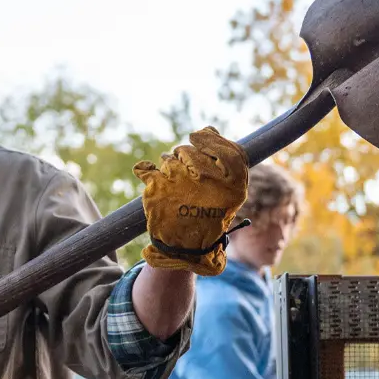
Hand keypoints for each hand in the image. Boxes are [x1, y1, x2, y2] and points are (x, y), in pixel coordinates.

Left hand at [133, 126, 249, 276]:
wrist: (185, 248)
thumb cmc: (208, 216)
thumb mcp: (228, 193)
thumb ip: (225, 161)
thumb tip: (208, 129)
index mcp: (232, 185)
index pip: (225, 148)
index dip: (209, 138)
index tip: (197, 136)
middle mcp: (209, 182)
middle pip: (191, 150)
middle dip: (185, 156)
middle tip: (186, 176)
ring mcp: (181, 183)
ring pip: (169, 158)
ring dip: (169, 166)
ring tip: (174, 188)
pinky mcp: (157, 189)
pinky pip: (147, 168)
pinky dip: (146, 171)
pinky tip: (152, 180)